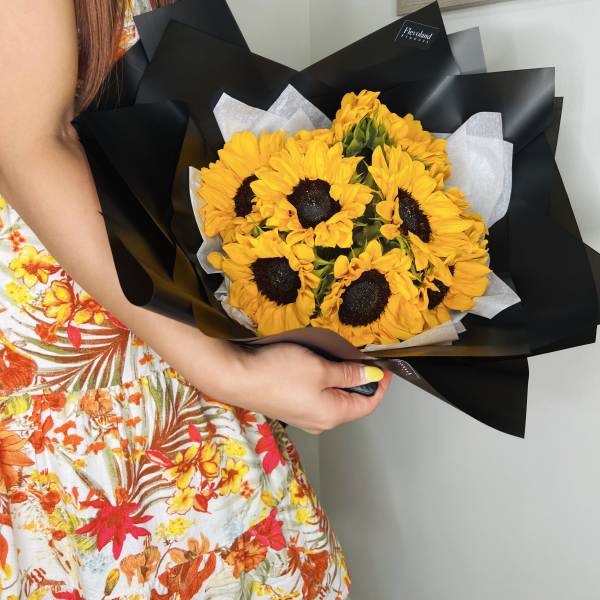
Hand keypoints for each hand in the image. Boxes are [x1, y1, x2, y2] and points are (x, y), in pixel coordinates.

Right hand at [222, 343, 391, 433]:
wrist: (236, 377)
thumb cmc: (278, 372)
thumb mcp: (321, 369)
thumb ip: (349, 373)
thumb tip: (372, 375)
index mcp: (332, 415)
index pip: (368, 405)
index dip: (380, 386)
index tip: (385, 367)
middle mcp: (320, 422)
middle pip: (351, 405)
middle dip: (362, 384)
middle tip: (364, 360)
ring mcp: (304, 418)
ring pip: (334, 401)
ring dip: (343, 383)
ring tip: (343, 362)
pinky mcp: (291, 409)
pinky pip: (318, 399)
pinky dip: (326, 385)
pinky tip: (320, 370)